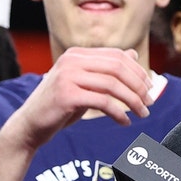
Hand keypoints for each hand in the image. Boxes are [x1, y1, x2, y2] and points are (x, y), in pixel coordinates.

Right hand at [3, 47, 153, 149]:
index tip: (150, 88)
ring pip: (113, 85)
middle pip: (118, 68)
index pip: (117, 56)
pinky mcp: (66, 95)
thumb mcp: (85, 83)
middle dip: (139, 86)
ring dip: (133, 101)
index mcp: (77, 54)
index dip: (138, 71)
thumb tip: (133, 54)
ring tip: (143, 113)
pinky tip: (125, 122)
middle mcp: (71, 60)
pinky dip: (119, 113)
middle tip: (150, 102)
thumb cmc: (60, 105)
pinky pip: (103, 102)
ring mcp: (67, 76)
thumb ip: (105, 69)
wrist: (30, 125)